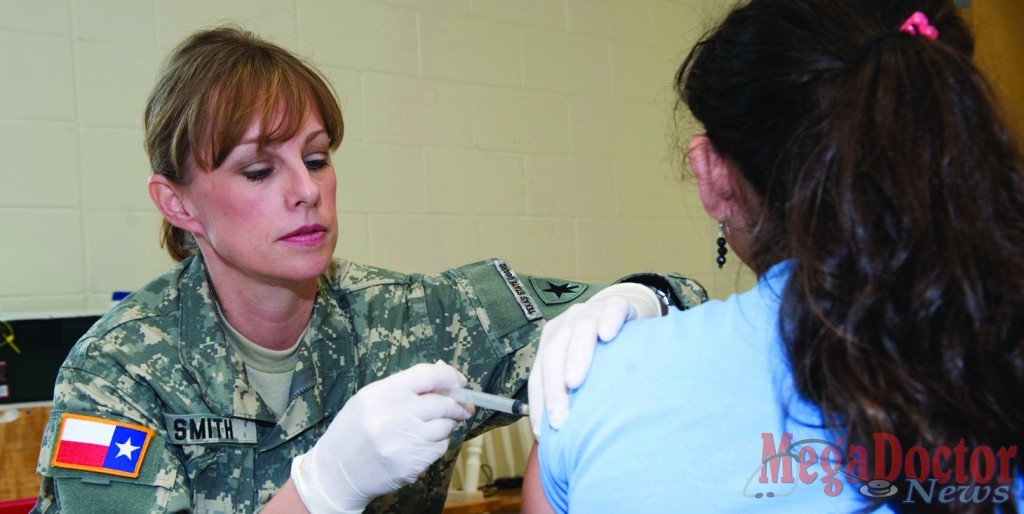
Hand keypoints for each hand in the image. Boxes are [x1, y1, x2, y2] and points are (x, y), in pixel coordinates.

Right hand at [291, 361, 472, 513]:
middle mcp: (392, 416)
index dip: (449, 376)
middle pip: (441, 402)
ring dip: (448, 424)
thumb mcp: (369, 400)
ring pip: (444, 427)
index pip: (426, 375)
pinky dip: (438, 444)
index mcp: (380, 394)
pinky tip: (424, 444)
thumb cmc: (354, 430)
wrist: (336, 471)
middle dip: (457, 405)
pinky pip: (438, 448)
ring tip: (440, 426)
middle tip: (462, 407)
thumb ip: (404, 387)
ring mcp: (403, 442)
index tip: (460, 382)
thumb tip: (443, 378)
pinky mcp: (411, 464)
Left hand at [528, 283, 663, 438]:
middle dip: (554, 388)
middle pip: (554, 354)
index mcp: (551, 340)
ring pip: (579, 332)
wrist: (624, 310)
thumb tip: (562, 435)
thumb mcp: (581, 366)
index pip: (539, 372)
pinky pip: (611, 311)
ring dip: (575, 357)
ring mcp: (591, 312)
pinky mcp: (616, 305)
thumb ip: (571, 389)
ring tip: (574, 381)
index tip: (544, 431)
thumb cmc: (601, 348)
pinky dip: (607, 322)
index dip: (539, 401)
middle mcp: (567, 324)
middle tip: (560, 418)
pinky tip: (607, 336)